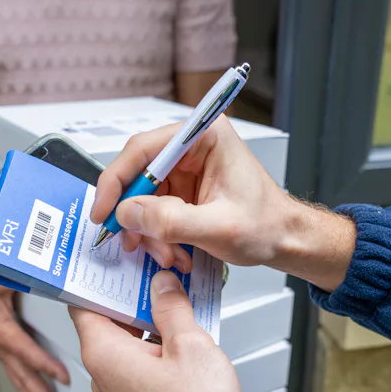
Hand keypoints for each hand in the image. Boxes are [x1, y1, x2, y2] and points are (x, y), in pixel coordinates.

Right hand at [0, 272, 68, 391]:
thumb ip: (12, 276)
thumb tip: (33, 269)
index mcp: (0, 330)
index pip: (25, 350)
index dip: (43, 363)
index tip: (62, 376)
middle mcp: (0, 347)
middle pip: (23, 376)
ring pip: (19, 382)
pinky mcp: (0, 356)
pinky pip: (16, 378)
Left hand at [69, 271, 265, 391]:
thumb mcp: (191, 346)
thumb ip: (174, 307)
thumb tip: (163, 284)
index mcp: (103, 351)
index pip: (83, 300)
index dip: (99, 273)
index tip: (116, 254)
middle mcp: (104, 371)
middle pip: (110, 316)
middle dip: (136, 292)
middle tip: (162, 269)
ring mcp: (122, 389)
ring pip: (131, 339)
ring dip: (153, 318)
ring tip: (183, 298)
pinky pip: (144, 361)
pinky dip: (162, 344)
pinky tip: (189, 334)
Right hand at [90, 117, 356, 291]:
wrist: (286, 240)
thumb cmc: (268, 225)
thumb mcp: (219, 228)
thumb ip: (171, 220)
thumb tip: (128, 213)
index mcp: (205, 136)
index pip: (144, 149)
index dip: (117, 180)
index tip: (104, 211)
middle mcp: (192, 147)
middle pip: (138, 174)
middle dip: (134, 214)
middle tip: (130, 242)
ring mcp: (186, 169)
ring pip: (143, 197)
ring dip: (147, 231)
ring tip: (166, 255)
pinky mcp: (183, 190)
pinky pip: (154, 211)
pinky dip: (157, 236)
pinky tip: (172, 252)